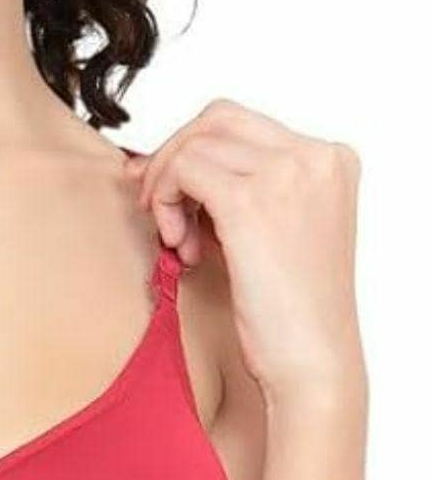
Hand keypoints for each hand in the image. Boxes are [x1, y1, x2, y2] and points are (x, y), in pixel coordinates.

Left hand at [123, 100, 364, 408]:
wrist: (312, 360)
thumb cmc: (290, 307)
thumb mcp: (270, 227)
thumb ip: (232, 185)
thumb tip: (149, 160)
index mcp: (331, 158)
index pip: (240, 123)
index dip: (192, 150)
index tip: (166, 189)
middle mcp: (315, 155)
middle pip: (215, 118)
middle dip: (173, 158)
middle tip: (156, 206)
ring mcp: (286, 173)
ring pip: (193, 145)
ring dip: (168, 188)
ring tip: (178, 240)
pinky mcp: (250, 201)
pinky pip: (183, 172)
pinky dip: (166, 203)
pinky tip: (179, 247)